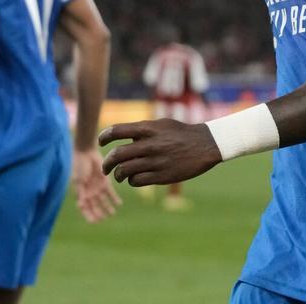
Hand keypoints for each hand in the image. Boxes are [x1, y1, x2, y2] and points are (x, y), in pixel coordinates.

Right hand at [72, 146, 121, 223]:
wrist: (86, 153)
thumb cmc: (79, 166)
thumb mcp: (79, 180)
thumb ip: (81, 192)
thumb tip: (81, 205)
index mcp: (81, 193)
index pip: (84, 208)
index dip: (88, 215)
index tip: (93, 221)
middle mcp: (90, 192)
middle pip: (94, 206)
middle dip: (98, 213)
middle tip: (103, 218)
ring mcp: (97, 187)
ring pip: (103, 201)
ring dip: (107, 207)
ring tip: (112, 213)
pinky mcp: (105, 181)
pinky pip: (110, 192)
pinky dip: (114, 198)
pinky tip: (119, 204)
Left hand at [98, 119, 221, 186]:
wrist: (205, 145)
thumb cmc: (181, 133)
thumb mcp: (161, 124)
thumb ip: (142, 130)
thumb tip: (122, 138)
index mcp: (148, 129)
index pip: (116, 131)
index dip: (104, 137)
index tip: (101, 142)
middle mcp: (149, 144)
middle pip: (116, 155)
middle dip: (106, 163)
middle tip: (105, 168)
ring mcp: (155, 161)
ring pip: (124, 171)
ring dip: (118, 175)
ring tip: (119, 175)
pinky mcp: (162, 176)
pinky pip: (137, 181)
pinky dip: (132, 181)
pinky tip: (135, 178)